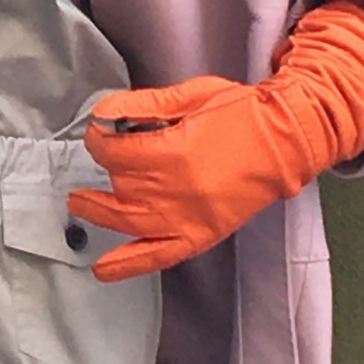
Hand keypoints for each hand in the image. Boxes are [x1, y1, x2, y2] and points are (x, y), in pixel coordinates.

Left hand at [66, 76, 307, 280]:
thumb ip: (143, 105)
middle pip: (122, 185)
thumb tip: (103, 114)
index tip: (101, 131)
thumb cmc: (240, 111)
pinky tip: (103, 269)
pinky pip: (160, 256)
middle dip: (107, 166)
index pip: (116, 153)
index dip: (100, 139)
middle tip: (102, 153)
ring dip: (99, 213)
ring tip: (79, 204)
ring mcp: (191, 218)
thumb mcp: (189, 94)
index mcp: (175, 152)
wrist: (284, 140)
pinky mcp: (203, 235)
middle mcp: (179, 192)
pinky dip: (130, 265)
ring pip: (130, 221)